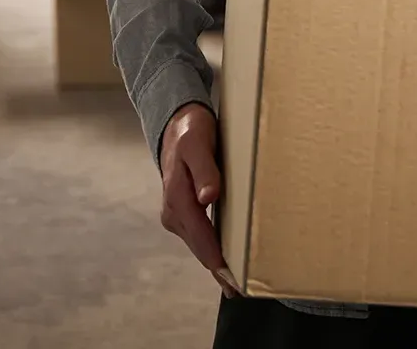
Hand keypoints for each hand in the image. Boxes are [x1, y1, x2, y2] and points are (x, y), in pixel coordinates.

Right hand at [159, 101, 239, 296]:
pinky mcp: (184, 214)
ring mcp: (177, 215)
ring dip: (217, 265)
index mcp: (177, 199)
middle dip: (220, 271)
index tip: (235, 281)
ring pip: (201, 246)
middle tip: (243, 291)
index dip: (218, 262)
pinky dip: (213, 253)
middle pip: (201, 248)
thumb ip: (204, 170)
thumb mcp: (197, 144)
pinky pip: (201, 238)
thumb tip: (208, 197)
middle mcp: (174, 213)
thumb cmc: (190, 132)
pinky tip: (226, 266)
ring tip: (238, 285)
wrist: (176, 125)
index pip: (202, 238)